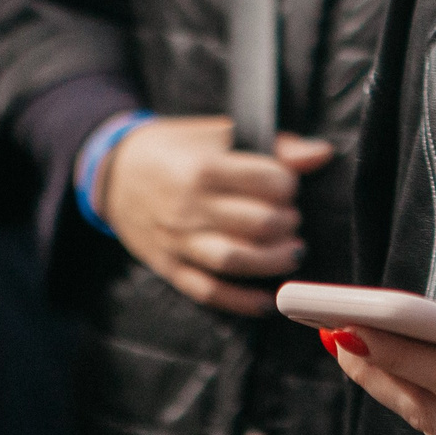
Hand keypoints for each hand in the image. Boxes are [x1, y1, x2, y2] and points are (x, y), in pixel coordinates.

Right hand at [98, 116, 334, 316]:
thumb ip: (274, 146)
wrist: (115, 173)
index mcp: (204, 167)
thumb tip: (321, 154)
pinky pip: (208, 291)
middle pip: (258, 223)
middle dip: (288, 223)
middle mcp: (190, 207)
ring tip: (291, 251)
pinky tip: (266, 299)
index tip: (288, 185)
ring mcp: (178, 241)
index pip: (267, 181)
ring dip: (274, 261)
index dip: (288, 184)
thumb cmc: (175, 149)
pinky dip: (241, 301)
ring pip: (236, 260)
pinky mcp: (170, 267)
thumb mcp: (219, 133)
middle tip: (291, 218)